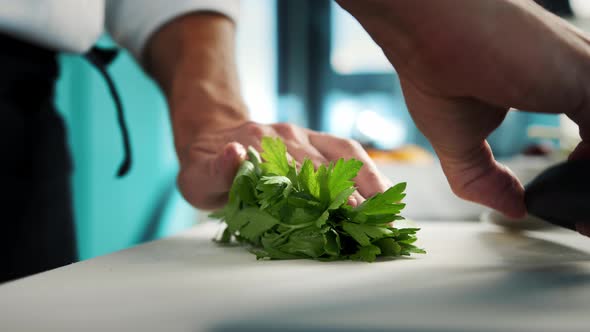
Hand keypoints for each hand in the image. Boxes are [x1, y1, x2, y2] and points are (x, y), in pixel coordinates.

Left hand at [177, 120, 391, 209]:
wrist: (212, 131)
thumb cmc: (205, 164)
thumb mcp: (196, 175)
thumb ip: (215, 170)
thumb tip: (235, 154)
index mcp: (259, 148)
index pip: (300, 174)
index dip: (325, 194)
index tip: (348, 215)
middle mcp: (287, 137)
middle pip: (329, 166)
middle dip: (357, 196)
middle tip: (379, 227)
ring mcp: (303, 135)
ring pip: (345, 154)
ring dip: (370, 182)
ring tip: (390, 213)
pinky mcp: (314, 137)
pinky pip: (347, 149)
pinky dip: (368, 170)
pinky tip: (384, 192)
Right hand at [338, 0, 589, 222]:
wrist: (427, 31)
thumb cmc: (433, 68)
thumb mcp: (458, 142)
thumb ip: (485, 178)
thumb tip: (514, 208)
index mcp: (552, 84)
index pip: (589, 135)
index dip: (582, 174)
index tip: (571, 205)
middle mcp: (577, 77)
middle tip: (585, 220)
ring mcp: (587, 74)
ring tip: (586, 216)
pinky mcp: (588, 78)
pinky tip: (582, 194)